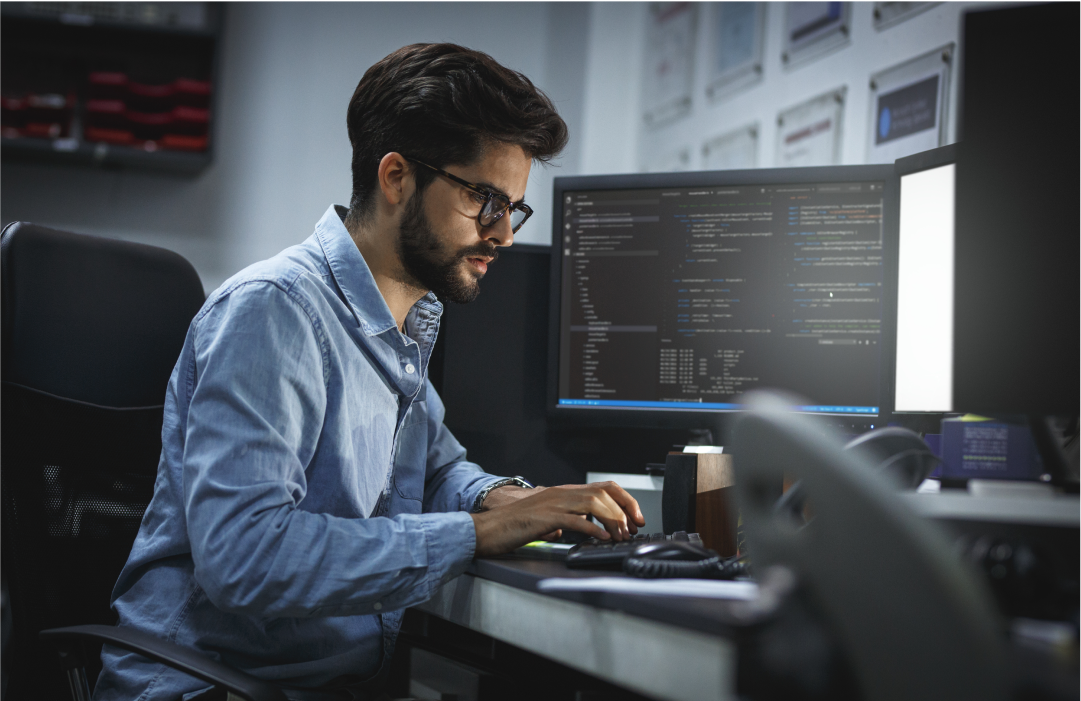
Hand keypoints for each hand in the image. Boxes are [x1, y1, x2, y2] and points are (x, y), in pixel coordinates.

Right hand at [470, 482, 644, 556]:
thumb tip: (581, 528)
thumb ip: (565, 519)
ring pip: (594, 502)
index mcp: (563, 492)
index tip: (636, 518)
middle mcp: (561, 493)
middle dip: (625, 509)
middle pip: (603, 491)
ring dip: (613, 519)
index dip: (625, 500)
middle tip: (634, 528)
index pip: (603, 486)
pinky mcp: (545, 518)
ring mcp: (553, 503)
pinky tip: (602, 539)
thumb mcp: (547, 519)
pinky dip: (594, 529)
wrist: (487, 529)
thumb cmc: (514, 526)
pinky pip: (576, 520)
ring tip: (620, 536)